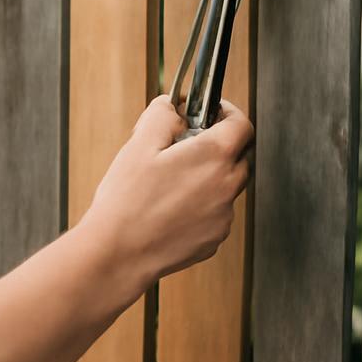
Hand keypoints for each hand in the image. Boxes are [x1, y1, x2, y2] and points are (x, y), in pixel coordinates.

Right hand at [81, 95, 253, 289]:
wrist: (119, 254)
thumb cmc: (127, 201)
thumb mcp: (139, 144)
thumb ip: (163, 115)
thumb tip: (174, 106)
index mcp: (214, 157)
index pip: (242, 124)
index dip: (228, 112)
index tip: (212, 112)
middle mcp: (227, 186)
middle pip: (240, 155)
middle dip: (221, 144)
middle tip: (189, 145)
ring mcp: (223, 216)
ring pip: (228, 186)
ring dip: (211, 176)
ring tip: (173, 180)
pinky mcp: (214, 239)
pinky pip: (217, 212)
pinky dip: (203, 204)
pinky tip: (172, 207)